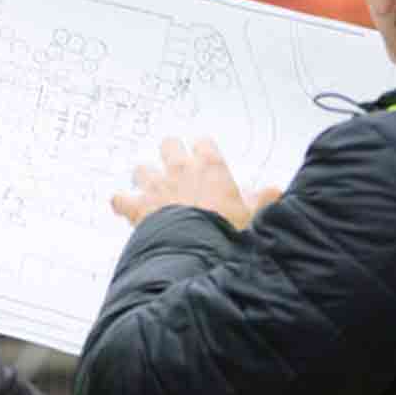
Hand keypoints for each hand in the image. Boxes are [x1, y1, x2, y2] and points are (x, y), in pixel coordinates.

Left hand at [111, 137, 281, 229]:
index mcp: (209, 166)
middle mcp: (180, 169)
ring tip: (151, 190)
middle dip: (170, 153)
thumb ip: (262, 199)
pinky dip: (121, 203)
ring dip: (145, 178)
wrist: (198, 252)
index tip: (205, 157)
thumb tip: (276, 192)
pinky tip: (124, 208)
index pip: (203, 142)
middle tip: (176, 169)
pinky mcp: (137, 207)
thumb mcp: (253, 215)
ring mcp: (155, 186)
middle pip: (169, 145)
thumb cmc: (226, 232)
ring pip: (142, 169)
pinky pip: (119, 198)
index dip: (203, 149)